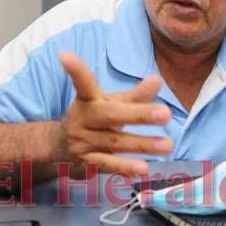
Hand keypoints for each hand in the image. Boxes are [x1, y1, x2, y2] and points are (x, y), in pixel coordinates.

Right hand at [59, 52, 172, 174]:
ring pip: (114, 142)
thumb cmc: (94, 119)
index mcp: (88, 99)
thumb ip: (135, 95)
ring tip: (167, 145)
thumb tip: (157, 80)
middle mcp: (83, 119)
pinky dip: (125, 167)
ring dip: (142, 144)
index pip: (83, 83)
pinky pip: (107, 164)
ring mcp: (83, 142)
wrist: (58, 148)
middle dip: (139, 114)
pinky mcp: (85, 163)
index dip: (75, 70)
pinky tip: (144, 168)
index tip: (65, 56)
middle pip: (111, 115)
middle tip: (165, 113)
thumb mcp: (110, 103)